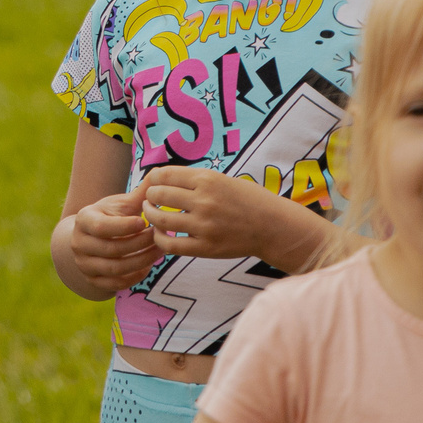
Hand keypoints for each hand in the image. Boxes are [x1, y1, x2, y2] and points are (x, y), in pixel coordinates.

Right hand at [68, 185, 158, 290]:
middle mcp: (79, 243)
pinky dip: (134, 276)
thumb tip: (160, 173)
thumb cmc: (111, 216)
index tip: (145, 222)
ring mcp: (84, 264)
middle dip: (139, 244)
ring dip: (141, 261)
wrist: (91, 238)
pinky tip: (148, 265)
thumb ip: (141, 193)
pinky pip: (115, 284)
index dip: (124, 227)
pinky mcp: (92, 280)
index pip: (102, 227)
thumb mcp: (121, 204)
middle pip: (112, 249)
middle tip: (159, 237)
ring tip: (159, 251)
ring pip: (115, 268)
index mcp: (83, 219)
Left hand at [144, 166, 328, 267]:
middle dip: (150, 196)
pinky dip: (159, 238)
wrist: (273, 226)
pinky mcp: (205, 248)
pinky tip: (160, 234)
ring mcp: (204, 226)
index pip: (165, 175)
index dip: (153, 178)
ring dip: (150, 215)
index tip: (152, 182)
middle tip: (150, 198)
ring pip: (160, 219)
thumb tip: (161, 177)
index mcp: (207, 180)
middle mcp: (204, 201)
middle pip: (159, 195)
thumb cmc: (247, 200)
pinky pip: (171, 244)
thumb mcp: (222, 179)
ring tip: (151, 213)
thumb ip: (194, 180)